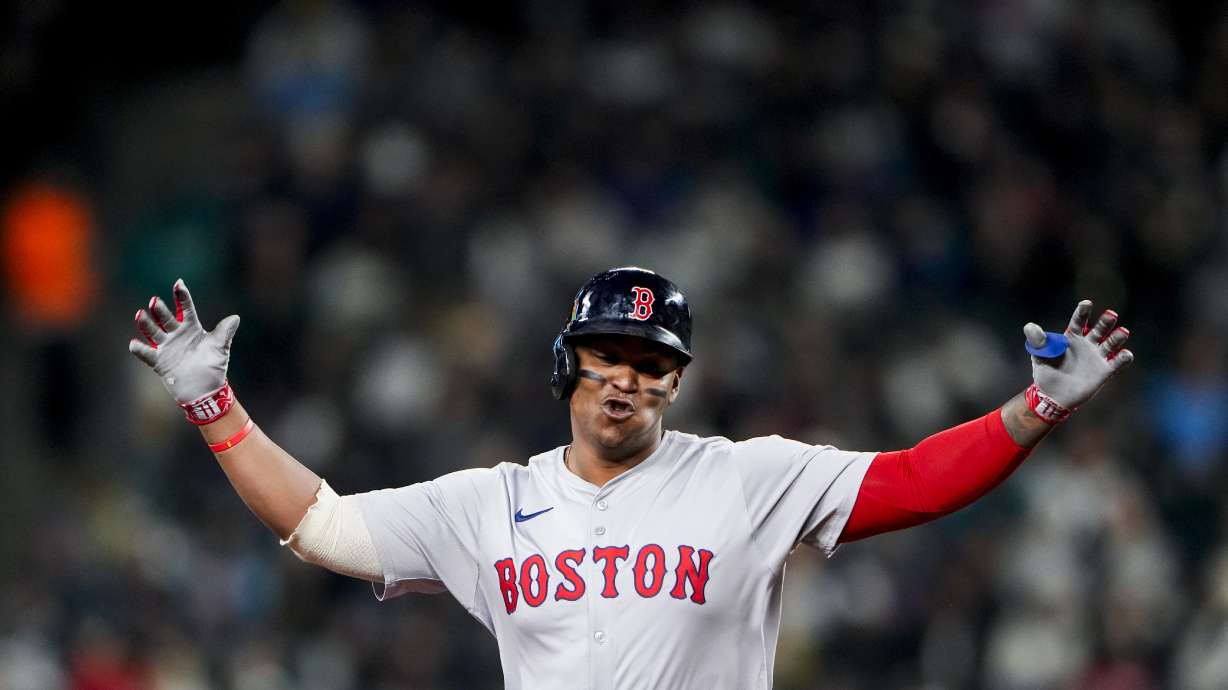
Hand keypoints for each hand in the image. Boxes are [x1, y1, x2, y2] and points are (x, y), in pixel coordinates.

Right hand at [129, 280, 239, 418]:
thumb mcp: (220, 348)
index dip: (182, 296)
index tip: (178, 283)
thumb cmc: (214, 367)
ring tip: (140, 315)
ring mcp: (166, 347)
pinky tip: (133, 344)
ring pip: (153, 332)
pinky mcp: (159, 361)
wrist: (206, 390)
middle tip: (155, 301)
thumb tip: (235, 318)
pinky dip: (139, 349)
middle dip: (160, 310)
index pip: (186, 308)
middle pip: (166, 318)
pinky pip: (147, 353)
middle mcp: (177, 335)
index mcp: (192, 328)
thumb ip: (224, 332)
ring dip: (146, 324)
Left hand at [1023, 300, 1132, 418]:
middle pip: (1099, 329)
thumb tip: (1030, 326)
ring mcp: (1097, 357)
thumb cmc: (1046, 373)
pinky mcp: (1104, 371)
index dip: (1083, 312)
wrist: (1053, 397)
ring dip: (1118, 337)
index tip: (1087, 303)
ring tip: (1123, 332)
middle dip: (1106, 321)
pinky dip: (1124, 358)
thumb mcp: (1039, 356)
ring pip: (1111, 343)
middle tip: (1111, 314)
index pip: (1078, 321)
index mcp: (1071, 338)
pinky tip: (1126, 354)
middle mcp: (1087, 344)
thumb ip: (1037, 341)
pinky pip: (1117, 362)